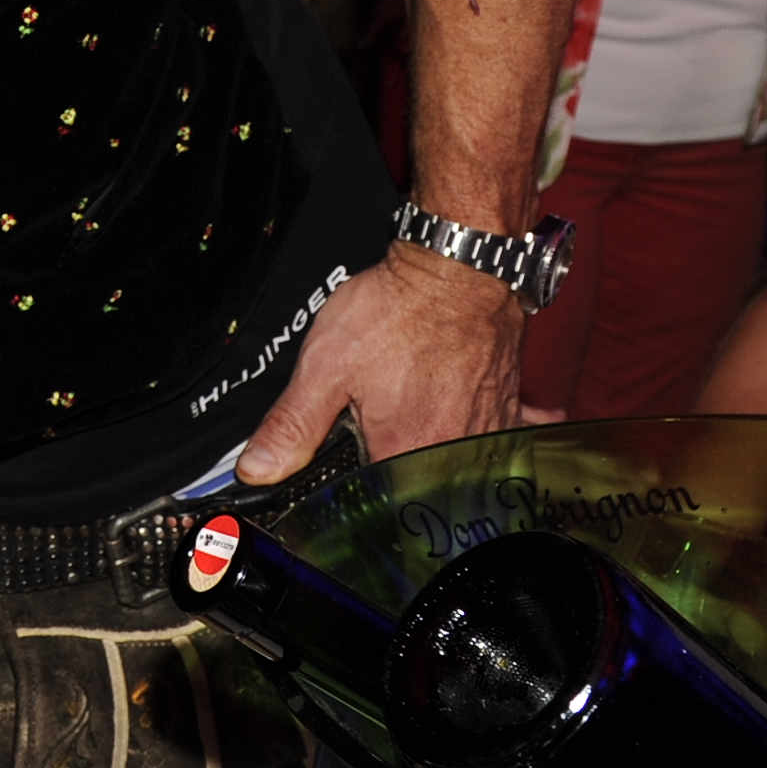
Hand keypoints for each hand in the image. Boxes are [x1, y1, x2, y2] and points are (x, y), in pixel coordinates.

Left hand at [233, 246, 521, 480]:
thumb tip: (258, 468)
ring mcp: (488, 430)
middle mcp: (453, 452)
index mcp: (404, 453)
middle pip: (421, 483)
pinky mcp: (508, 406)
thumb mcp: (324, 367)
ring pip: (463, 466)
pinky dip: (494, 435)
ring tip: (422, 413)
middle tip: (385, 424)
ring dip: (442, 453)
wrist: (455, 267)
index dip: (357, 485)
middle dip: (399, 464)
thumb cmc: (398, 311)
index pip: (376, 500)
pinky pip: (507, 439)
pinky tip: (477, 422)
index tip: (352, 460)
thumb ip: (292, 425)